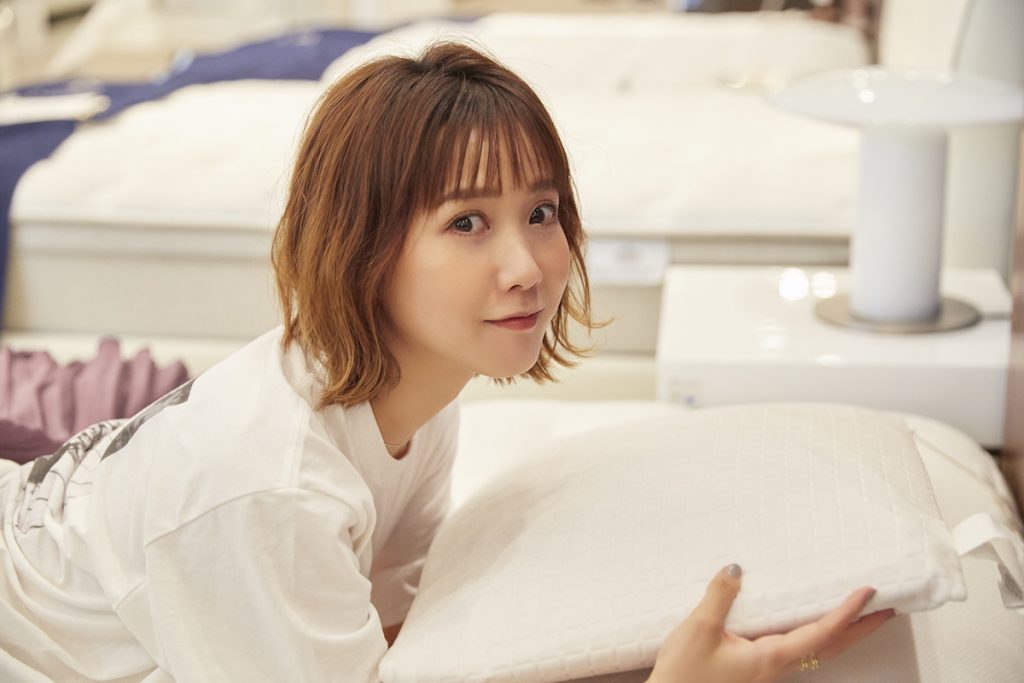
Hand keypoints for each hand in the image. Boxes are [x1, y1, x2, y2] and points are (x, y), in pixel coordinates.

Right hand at [647, 565, 894, 682]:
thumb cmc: (684, 674)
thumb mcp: (699, 630)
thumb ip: (720, 597)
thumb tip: (736, 568)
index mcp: (771, 657)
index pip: (822, 632)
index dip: (848, 612)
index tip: (868, 592)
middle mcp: (778, 666)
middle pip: (833, 646)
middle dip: (862, 628)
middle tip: (888, 608)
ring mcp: (770, 670)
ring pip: (820, 650)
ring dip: (845, 632)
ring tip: (862, 615)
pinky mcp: (758, 669)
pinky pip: (800, 649)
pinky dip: (820, 635)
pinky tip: (813, 625)